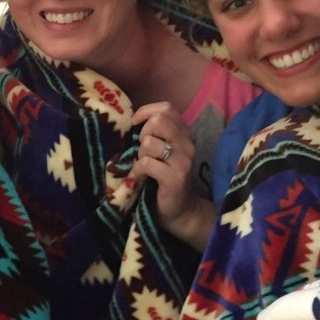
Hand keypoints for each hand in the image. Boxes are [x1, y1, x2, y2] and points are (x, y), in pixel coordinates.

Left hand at [131, 102, 214, 251]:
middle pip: (158, 121)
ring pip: (149, 143)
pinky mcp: (175, 178)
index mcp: (185, 133)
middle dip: (142, 134)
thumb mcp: (163, 151)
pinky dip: (138, 170)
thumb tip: (131, 121)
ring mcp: (183, 160)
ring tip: (144, 165)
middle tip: (142, 150)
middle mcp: (187, 143)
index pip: (166, 108)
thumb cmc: (166, 178)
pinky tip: (143, 178)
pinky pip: (147, 163)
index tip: (135, 125)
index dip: (146, 112)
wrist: (181, 211)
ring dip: (140, 154)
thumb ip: (155, 134)